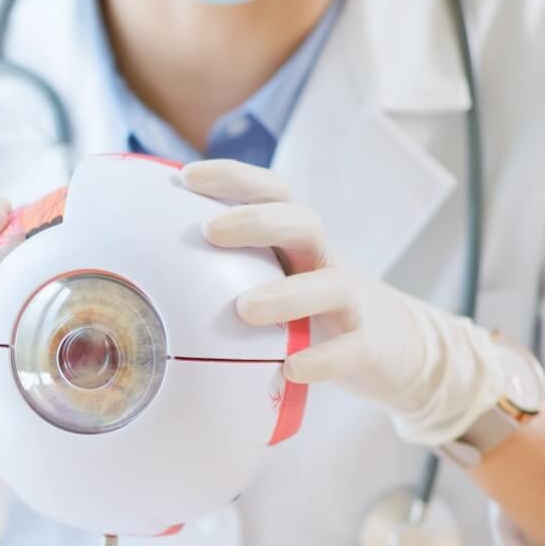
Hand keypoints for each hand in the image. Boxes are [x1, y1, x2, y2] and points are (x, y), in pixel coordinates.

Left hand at [184, 159, 502, 446]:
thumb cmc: (310, 305)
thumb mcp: (276, 275)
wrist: (394, 344)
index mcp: (297, 239)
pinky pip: (352, 349)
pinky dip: (324, 358)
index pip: (273, 193)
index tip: (187, 177)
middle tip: (210, 231)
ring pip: (331, 286)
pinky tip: (292, 369)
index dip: (235, 178)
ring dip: (288, 295)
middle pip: (304, 222)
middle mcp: (325, 260)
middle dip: (258, 222)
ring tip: (244, 309)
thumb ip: (228, 265)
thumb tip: (149, 259)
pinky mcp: (369, 344)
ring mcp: (351, 302)